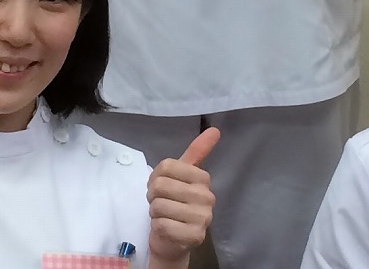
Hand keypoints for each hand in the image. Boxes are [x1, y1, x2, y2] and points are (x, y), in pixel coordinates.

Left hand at [147, 127, 219, 265]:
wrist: (172, 241)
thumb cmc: (174, 203)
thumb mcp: (181, 175)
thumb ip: (196, 152)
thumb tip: (215, 129)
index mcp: (203, 179)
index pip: (166, 167)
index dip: (156, 178)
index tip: (162, 187)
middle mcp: (207, 197)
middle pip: (160, 185)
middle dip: (154, 196)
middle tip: (161, 204)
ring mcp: (203, 218)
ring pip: (159, 206)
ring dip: (155, 213)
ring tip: (164, 216)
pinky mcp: (193, 236)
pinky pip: (162, 224)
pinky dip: (157, 227)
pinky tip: (167, 229)